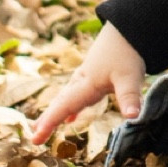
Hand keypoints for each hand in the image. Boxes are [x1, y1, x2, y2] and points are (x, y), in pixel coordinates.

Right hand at [30, 22, 145, 146]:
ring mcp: (85, 77)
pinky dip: (69, 107)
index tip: (36, 138)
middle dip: (47, 120)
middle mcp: (81, 81)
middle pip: (60, 103)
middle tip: (34, 138)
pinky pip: (75, 95)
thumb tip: (133, 117)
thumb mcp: (130, 77)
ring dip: (55, 113)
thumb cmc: (127, 52)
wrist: (127, 27)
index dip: (50, 123)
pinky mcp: (93, 74)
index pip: (64, 107)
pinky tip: (71, 118)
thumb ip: (129, 97)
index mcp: (86, 84)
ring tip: (42, 127)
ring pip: (65, 98)